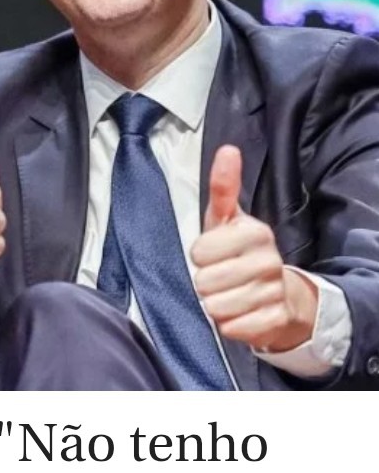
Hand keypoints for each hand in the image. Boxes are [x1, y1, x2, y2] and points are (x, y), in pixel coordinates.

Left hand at [192, 145, 317, 351]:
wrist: (278, 293)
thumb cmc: (238, 251)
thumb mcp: (225, 218)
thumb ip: (223, 187)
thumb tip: (228, 150)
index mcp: (255, 232)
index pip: (201, 250)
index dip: (198, 255)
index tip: (207, 254)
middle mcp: (269, 260)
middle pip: (206, 282)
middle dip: (204, 283)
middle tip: (216, 278)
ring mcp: (275, 291)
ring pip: (218, 307)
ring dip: (215, 305)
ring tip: (226, 295)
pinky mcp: (276, 320)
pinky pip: (235, 328)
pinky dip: (230, 325)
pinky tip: (239, 314)